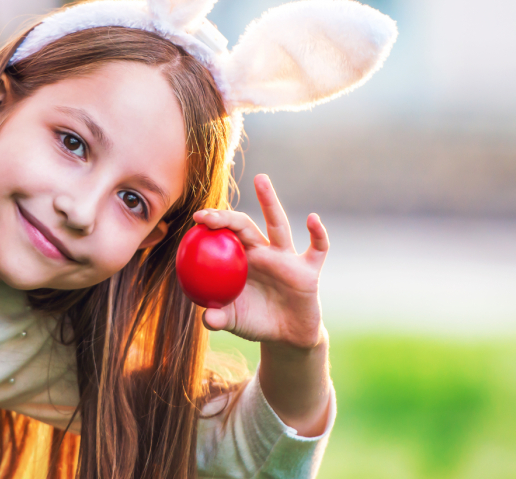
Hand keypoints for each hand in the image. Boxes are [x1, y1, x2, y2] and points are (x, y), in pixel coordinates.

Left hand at [191, 174, 326, 349]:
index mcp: (242, 260)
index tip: (197, 218)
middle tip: (210, 212)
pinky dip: (318, 233)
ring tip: (260, 179)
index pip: (225, 234)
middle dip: (228, 216)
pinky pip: (317, 248)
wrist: (287, 336)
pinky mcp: (308, 269)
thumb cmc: (255, 321)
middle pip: (245, 225)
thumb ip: (219, 319)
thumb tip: (206, 318)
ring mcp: (286, 258)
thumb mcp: (234, 321)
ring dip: (269, 201)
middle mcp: (263, 252)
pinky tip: (313, 219)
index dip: (213, 223)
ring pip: (278, 226)